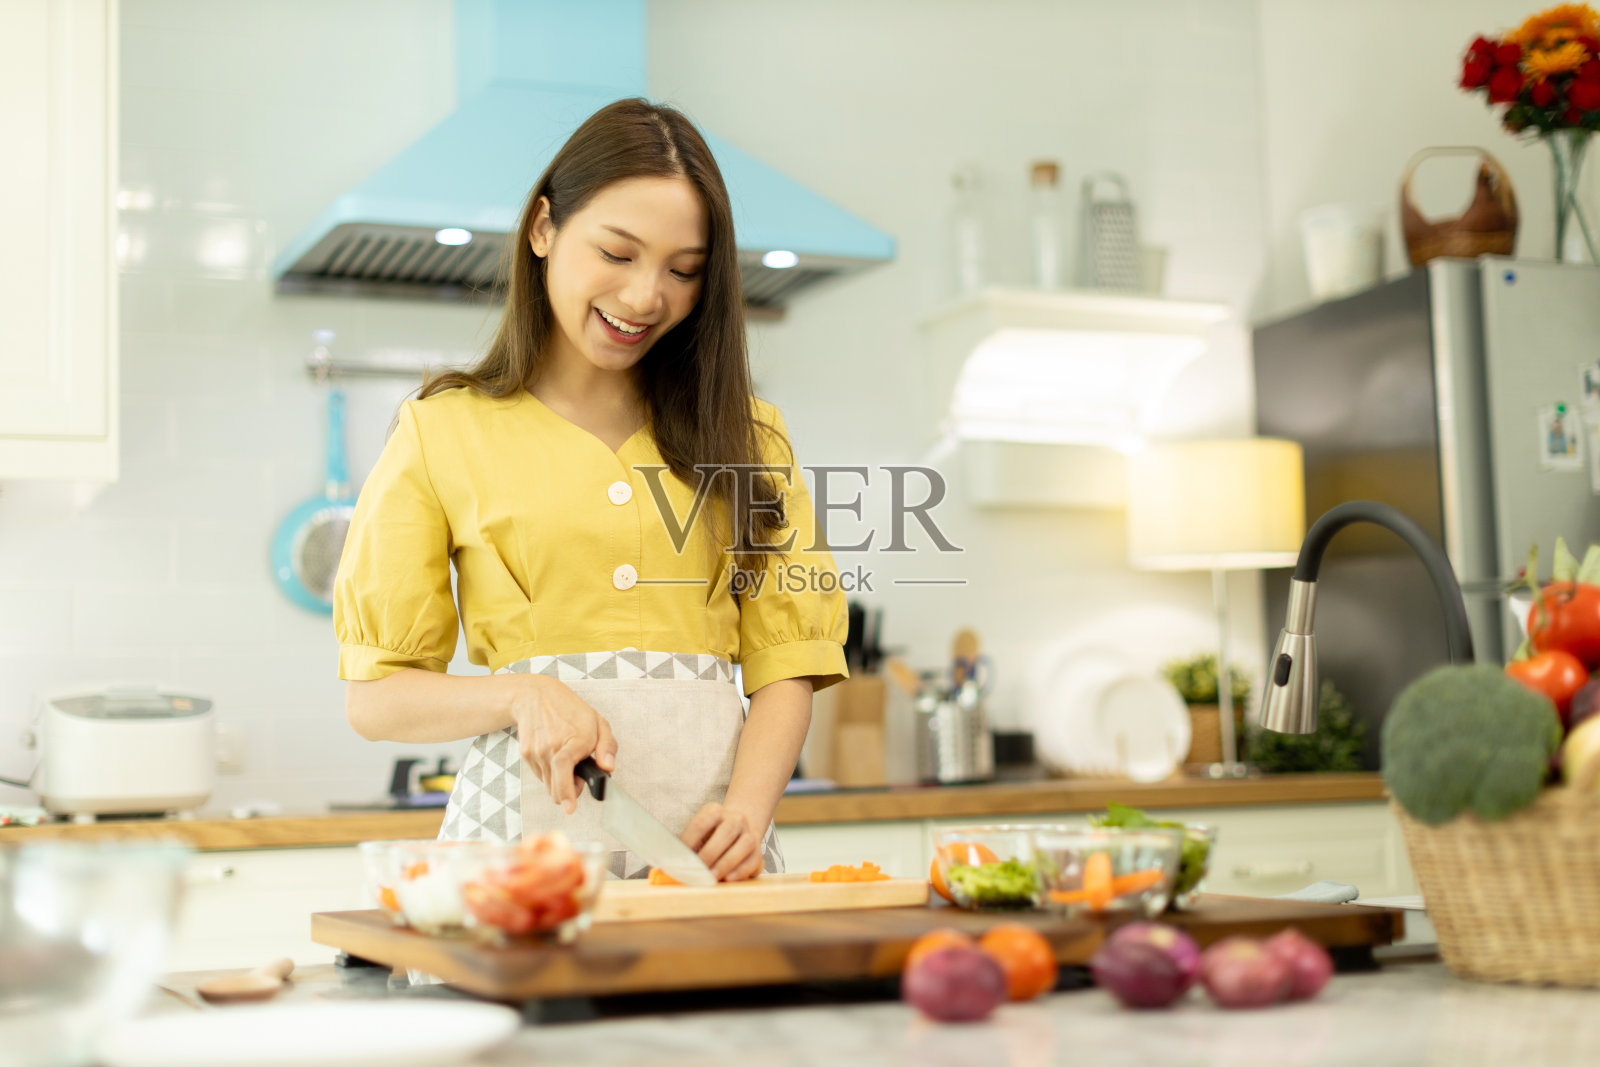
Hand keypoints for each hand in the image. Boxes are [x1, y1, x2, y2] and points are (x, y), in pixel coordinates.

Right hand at [505, 675, 617, 814]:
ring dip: (559, 782)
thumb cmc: (571, 710)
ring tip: (567, 761)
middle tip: (576, 783)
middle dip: (566, 794)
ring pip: (548, 784)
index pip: (564, 767)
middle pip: (554, 785)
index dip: (567, 791)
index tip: (570, 808)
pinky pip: (539, 774)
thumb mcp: (599, 723)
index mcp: (574, 738)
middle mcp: (551, 745)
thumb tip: (608, 768)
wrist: (536, 697)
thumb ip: (607, 747)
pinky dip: (549, 773)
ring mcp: (536, 750)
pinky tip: (554, 756)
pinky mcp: (526, 753)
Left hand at [681, 802, 763, 881]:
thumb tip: (668, 867)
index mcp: (715, 811)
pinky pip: (754, 859)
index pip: (701, 823)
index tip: (680, 858)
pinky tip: (729, 879)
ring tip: (711, 877)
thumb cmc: (708, 838)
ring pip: (744, 845)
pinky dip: (741, 870)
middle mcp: (735, 819)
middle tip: (698, 870)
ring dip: (726, 863)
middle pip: (725, 832)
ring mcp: (749, 833)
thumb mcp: (697, 835)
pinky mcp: (758, 851)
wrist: (736, 832)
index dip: (690, 840)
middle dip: (710, 853)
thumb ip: (686, 848)